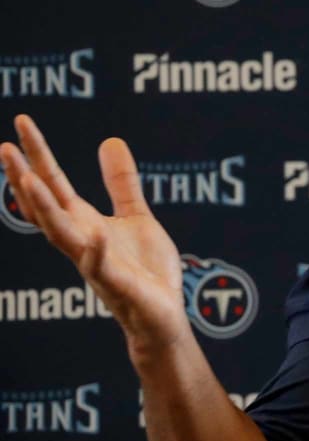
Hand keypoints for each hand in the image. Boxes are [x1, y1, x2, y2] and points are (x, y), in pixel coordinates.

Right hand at [1, 115, 187, 356]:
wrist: (161, 318)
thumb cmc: (146, 271)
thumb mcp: (136, 217)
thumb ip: (121, 183)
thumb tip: (110, 140)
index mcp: (85, 223)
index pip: (54, 185)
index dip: (38, 155)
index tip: (21, 123)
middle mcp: (82, 241)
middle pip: (46, 207)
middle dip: (25, 179)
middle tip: (4, 147)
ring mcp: (95, 265)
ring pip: (62, 236)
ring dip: (44, 209)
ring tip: (28, 180)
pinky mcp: (119, 286)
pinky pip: (102, 270)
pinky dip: (97, 254)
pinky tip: (96, 236)